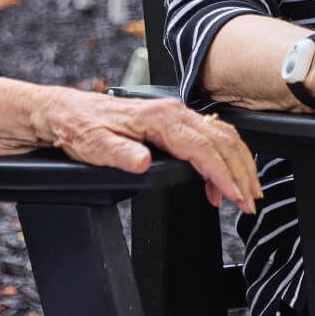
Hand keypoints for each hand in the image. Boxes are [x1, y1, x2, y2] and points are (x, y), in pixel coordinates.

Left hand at [35, 90, 261, 213]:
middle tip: (250, 202)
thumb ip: (119, 154)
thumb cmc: (79, 127)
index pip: (202, 147)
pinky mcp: (172, 122)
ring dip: (238, 164)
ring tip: (246, 193)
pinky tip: (222, 180)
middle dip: (240, 173)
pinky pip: (210, 136)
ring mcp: (174, 116)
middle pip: (220, 142)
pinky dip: (225, 157)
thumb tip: (142, 162)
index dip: (223, 173)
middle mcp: (171, 113)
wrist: (64, 113)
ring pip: (220, 137)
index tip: (236, 195)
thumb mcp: (93, 144)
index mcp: (158, 118)